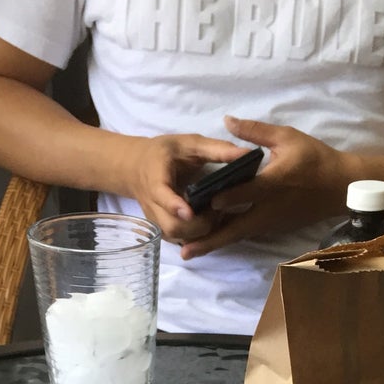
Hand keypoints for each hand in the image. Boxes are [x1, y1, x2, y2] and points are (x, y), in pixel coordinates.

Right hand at [125, 133, 247, 244]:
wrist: (137, 167)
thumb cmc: (166, 153)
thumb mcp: (189, 143)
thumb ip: (216, 149)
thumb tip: (246, 154)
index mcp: (155, 178)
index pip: (161, 195)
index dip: (173, 205)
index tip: (189, 212)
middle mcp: (152, 204)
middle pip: (172, 226)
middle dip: (198, 225)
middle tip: (218, 210)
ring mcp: (156, 221)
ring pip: (177, 237)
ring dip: (200, 233)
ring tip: (216, 216)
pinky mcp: (162, 230)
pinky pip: (179, 240)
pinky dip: (196, 237)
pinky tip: (210, 223)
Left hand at [181, 116, 355, 258]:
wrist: (339, 187)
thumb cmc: (315, 159)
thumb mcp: (287, 137)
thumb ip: (255, 131)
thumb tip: (227, 120)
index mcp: (273, 184)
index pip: (247, 192)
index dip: (227, 197)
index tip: (206, 202)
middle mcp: (269, 209)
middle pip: (235, 229)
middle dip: (210, 240)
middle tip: (185, 251)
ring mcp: (270, 222)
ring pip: (238, 235)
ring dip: (215, 243)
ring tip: (189, 251)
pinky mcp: (272, 227)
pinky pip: (246, 233)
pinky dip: (227, 237)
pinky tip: (209, 240)